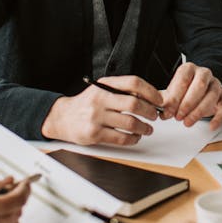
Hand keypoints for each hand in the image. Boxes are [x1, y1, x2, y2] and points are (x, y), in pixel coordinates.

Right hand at [40, 75, 162, 145]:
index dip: (150, 92)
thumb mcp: (102, 91)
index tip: (159, 100)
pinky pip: (121, 138)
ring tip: (147, 129)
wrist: (62, 117)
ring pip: (130, 123)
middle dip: (150, 112)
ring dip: (144, 128)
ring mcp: (96, 117)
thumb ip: (122, 92)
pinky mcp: (94, 134)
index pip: (133, 83)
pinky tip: (135, 137)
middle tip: (154, 116)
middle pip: (134, 104)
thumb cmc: (87, 104)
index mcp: (105, 85)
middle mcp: (100, 99)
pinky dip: (133, 139)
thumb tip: (151, 98)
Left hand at [162, 62, 221, 128]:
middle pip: (199, 86)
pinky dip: (218, 118)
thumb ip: (165, 100)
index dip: (175, 96)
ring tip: (188, 122)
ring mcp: (216, 85)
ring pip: (212, 96)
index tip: (168, 109)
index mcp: (189, 69)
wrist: (201, 87)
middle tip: (178, 117)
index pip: (183, 79)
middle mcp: (204, 74)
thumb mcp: (172, 91)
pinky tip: (211, 126)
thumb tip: (159, 111)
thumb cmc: (185, 89)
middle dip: (187, 104)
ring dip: (199, 112)